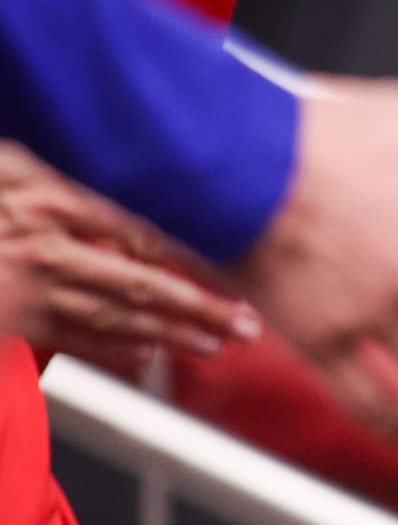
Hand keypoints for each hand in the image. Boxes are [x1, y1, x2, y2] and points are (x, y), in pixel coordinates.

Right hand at [0, 142, 253, 373]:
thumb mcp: (11, 169)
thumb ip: (64, 189)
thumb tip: (118, 206)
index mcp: (54, 203)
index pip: (146, 239)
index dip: (195, 265)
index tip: (233, 284)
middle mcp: (48, 250)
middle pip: (142, 285)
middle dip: (201, 310)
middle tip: (246, 328)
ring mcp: (28, 290)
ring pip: (112, 317)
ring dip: (168, 335)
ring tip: (211, 345)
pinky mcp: (9, 321)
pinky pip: (68, 338)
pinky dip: (110, 349)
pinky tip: (144, 356)